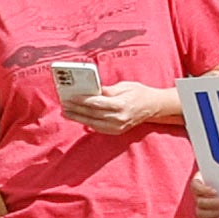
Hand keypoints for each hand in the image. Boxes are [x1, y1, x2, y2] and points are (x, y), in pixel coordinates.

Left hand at [58, 70, 173, 133]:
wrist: (154, 107)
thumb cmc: (139, 93)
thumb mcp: (125, 86)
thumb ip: (107, 90)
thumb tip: (91, 89)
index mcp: (122, 105)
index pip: (97, 103)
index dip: (82, 100)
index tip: (71, 97)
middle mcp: (119, 118)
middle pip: (92, 114)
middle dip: (76, 109)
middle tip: (64, 105)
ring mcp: (118, 127)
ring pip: (92, 123)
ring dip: (78, 118)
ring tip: (66, 112)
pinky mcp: (116, 131)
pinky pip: (97, 128)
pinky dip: (87, 122)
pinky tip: (78, 117)